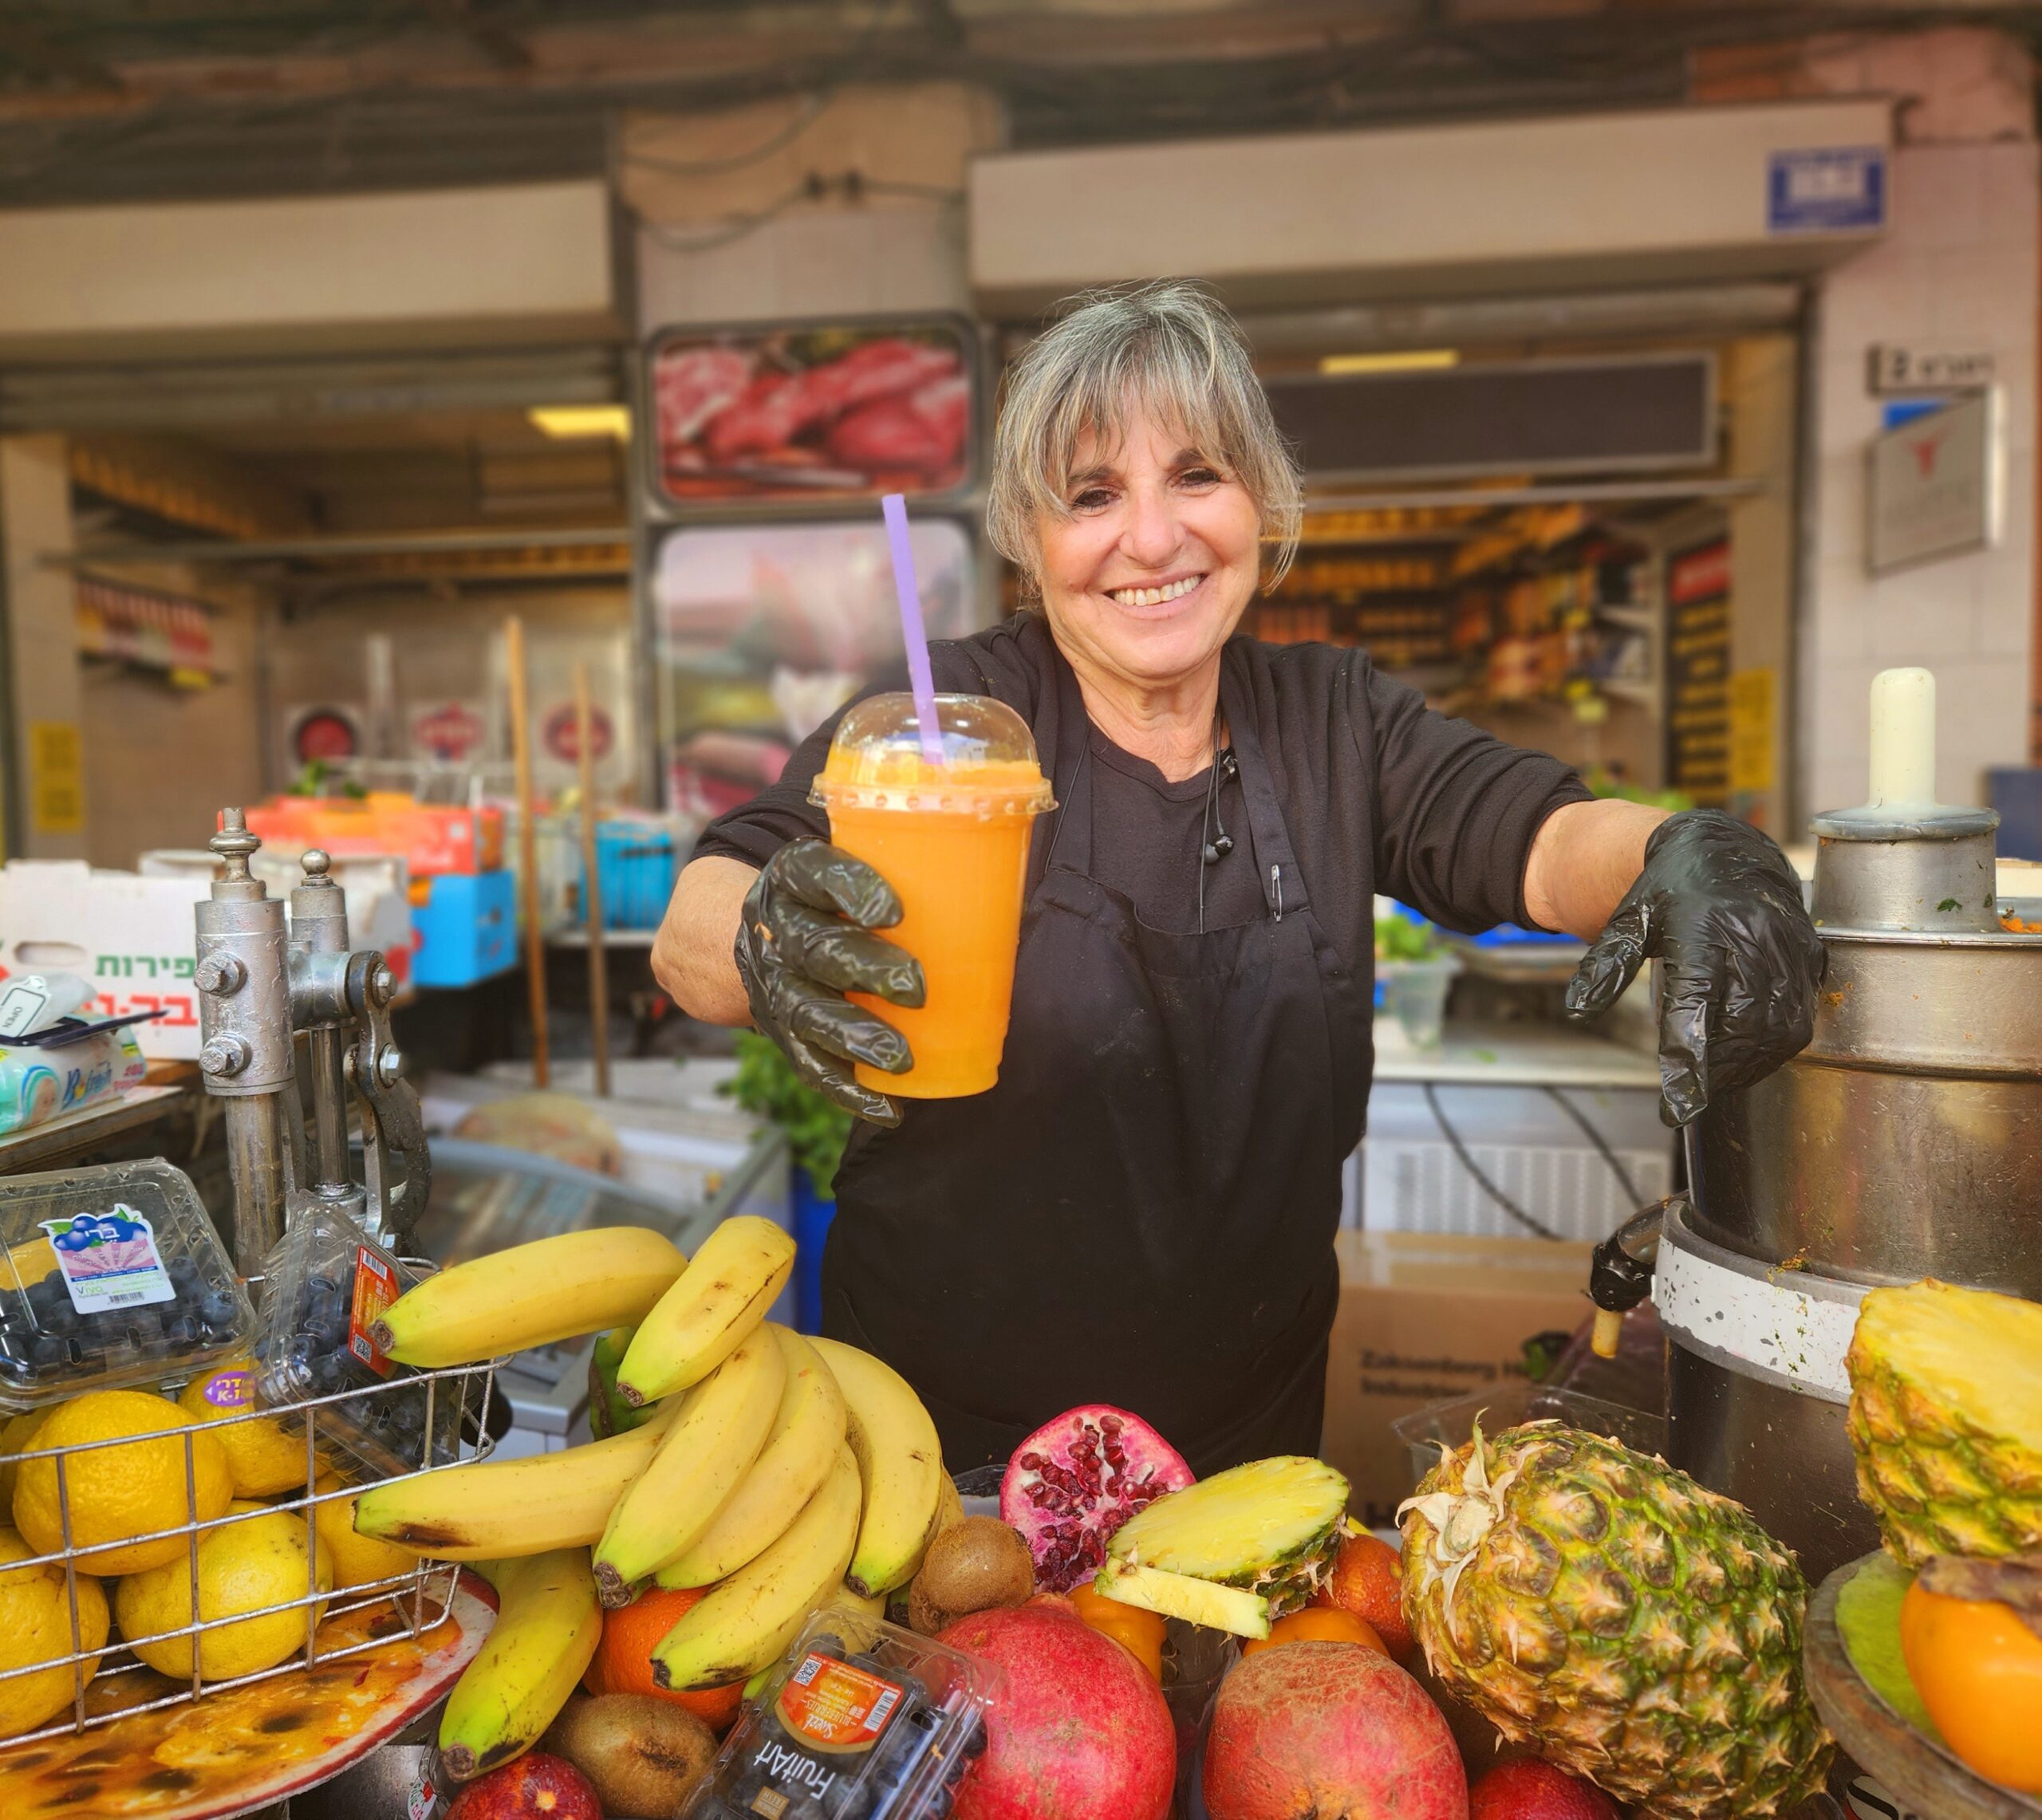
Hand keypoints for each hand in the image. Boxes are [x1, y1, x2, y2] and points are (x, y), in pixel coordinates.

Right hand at [734, 840, 924, 1124]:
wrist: (753, 935)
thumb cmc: (831, 899)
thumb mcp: (847, 870)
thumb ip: (907, 877)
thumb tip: (1003, 902)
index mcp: (794, 877)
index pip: (816, 873)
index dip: (853, 890)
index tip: (896, 914)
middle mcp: (776, 929)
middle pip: (817, 948)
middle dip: (866, 970)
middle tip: (916, 989)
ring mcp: (774, 984)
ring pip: (807, 1011)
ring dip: (855, 1035)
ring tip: (902, 1058)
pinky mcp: (780, 1032)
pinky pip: (809, 1065)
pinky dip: (848, 1089)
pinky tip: (887, 1108)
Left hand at [1564, 809, 1824, 1126]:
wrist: (1725, 848)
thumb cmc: (1669, 890)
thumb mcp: (1628, 920)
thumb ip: (1605, 966)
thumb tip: (1578, 1010)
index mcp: (1701, 929)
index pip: (1694, 1007)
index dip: (1687, 1063)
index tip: (1677, 1107)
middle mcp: (1751, 937)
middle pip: (1741, 1027)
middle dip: (1717, 1071)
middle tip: (1693, 1091)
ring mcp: (1786, 946)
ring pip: (1778, 1029)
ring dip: (1748, 1065)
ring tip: (1717, 1077)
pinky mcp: (1808, 955)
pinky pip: (1802, 1015)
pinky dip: (1775, 1046)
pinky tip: (1749, 1052)